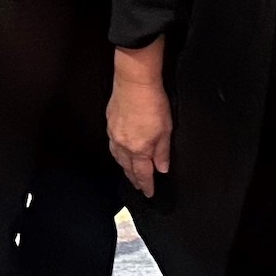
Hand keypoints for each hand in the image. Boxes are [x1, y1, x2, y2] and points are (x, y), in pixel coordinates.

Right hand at [108, 58, 172, 197]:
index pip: (143, 174)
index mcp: (139, 149)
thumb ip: (162, 152)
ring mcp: (114, 134)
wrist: (134, 82)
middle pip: (128, 168)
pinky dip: (117, 153)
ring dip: (125, 167)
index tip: (149, 193)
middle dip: (134, 179)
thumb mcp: (165, 129)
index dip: (147, 185)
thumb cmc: (153, 102)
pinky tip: (120, 152)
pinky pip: (112, 145)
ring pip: (118, 158)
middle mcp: (123, 145)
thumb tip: (162, 168)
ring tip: (129, 173)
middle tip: (139, 187)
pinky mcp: (110, 123)